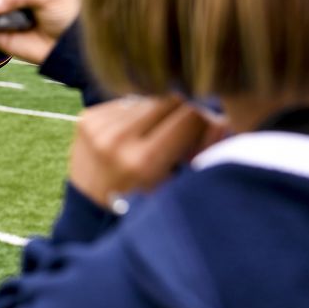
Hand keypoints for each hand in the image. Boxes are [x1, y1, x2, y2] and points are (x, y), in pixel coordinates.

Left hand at [69, 95, 225, 208]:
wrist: (90, 208)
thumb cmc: (142, 203)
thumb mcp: (176, 186)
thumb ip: (201, 152)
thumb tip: (221, 119)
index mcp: (143, 161)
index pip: (190, 115)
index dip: (204, 121)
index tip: (205, 132)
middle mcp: (118, 139)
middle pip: (169, 101)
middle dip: (182, 115)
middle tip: (180, 135)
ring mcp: (99, 126)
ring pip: (148, 99)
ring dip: (158, 113)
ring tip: (154, 138)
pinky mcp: (87, 118)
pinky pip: (126, 102)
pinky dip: (136, 114)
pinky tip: (132, 135)